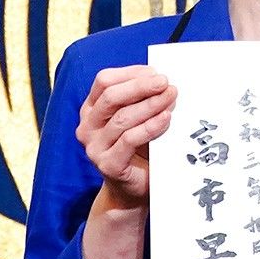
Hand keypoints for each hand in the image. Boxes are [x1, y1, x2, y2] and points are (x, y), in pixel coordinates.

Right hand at [76, 66, 177, 207]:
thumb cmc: (142, 146)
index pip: (104, 82)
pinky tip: (166, 119)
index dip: (131, 74)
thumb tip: (166, 81)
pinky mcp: (107, 165)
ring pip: (122, 118)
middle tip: (165, 82)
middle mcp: (88, 126)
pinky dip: (149, 127)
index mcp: (92, 109)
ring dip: (150, 105)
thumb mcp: (141, 117)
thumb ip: (146, 99)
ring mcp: (95, 147)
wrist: (137, 186)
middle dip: (141, 86)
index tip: (156, 72)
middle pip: (111, 97)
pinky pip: (129, 140)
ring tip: (171, 97)